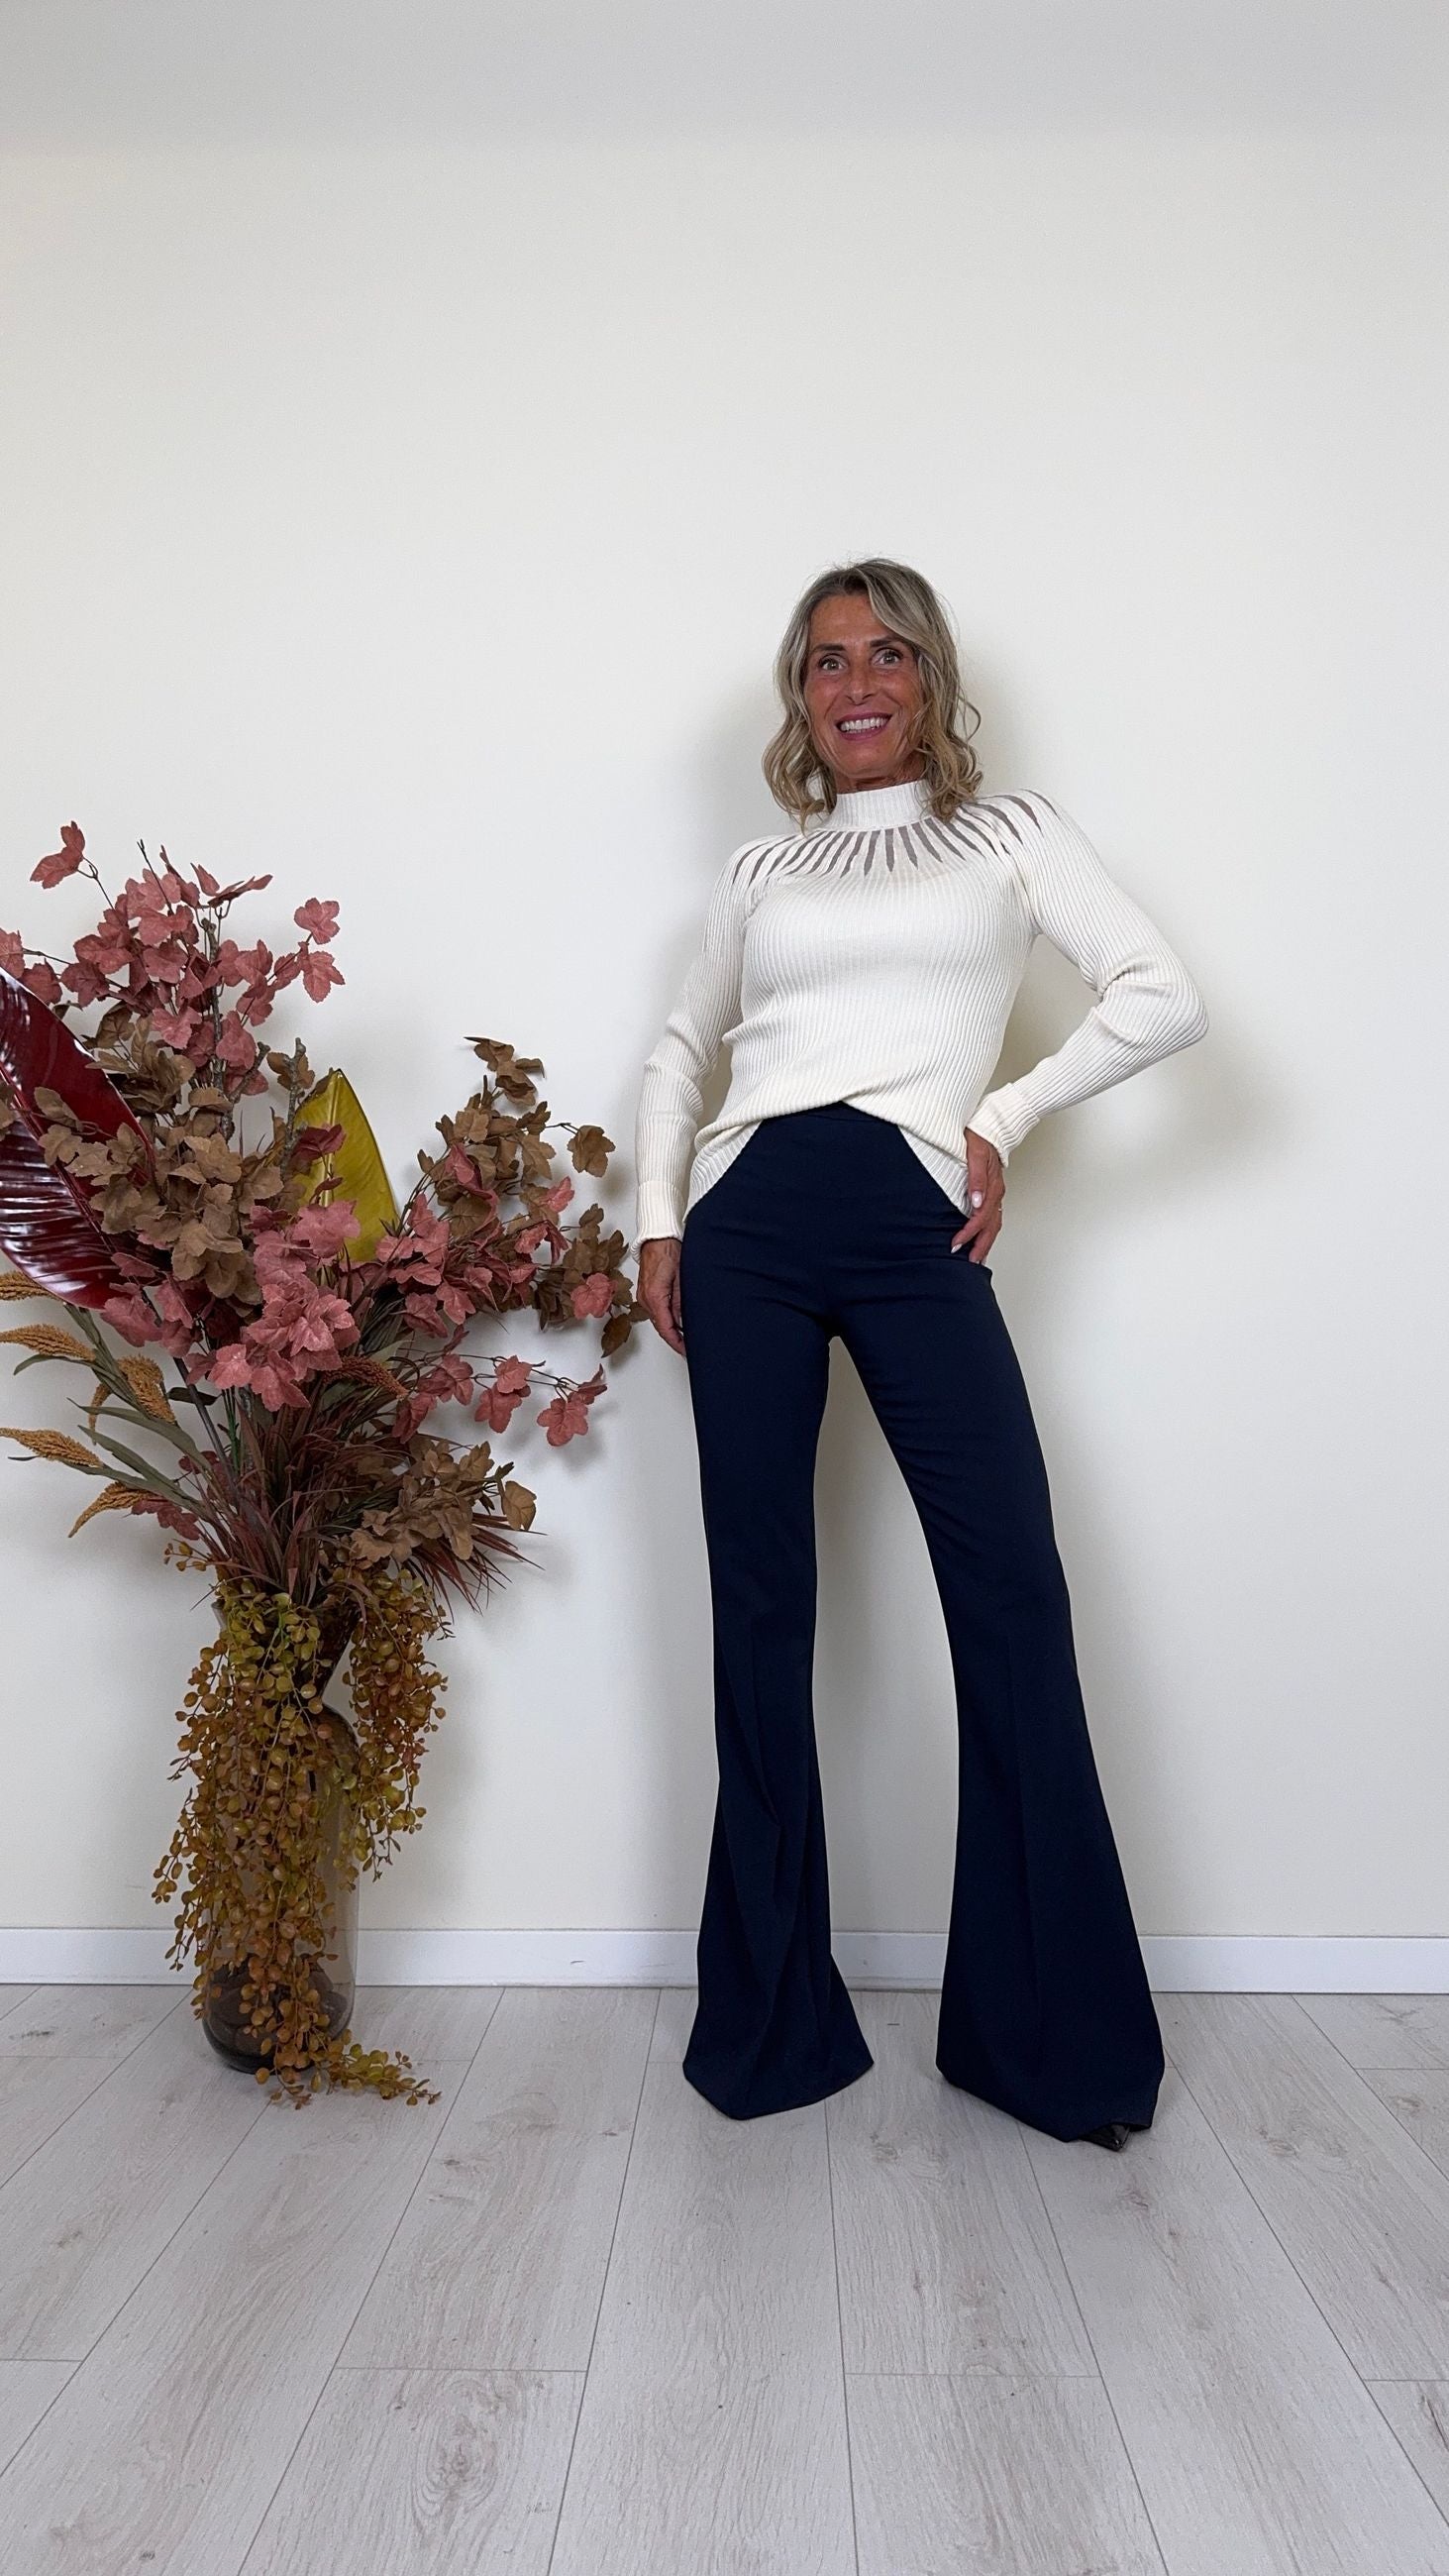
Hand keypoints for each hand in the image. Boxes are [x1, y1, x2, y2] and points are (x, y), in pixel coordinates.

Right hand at [639, 1235, 685, 1354]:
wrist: (656, 1238)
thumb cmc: (668, 1251)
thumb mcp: (682, 1279)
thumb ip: (681, 1303)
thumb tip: (684, 1322)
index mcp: (655, 1297)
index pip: (666, 1328)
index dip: (676, 1342)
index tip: (685, 1350)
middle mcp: (645, 1299)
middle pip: (660, 1326)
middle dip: (674, 1338)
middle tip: (688, 1346)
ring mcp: (643, 1296)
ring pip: (658, 1320)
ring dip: (670, 1329)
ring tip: (685, 1336)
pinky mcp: (645, 1292)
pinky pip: (655, 1311)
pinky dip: (665, 1319)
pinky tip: (676, 1321)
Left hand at [950, 1128, 1004, 1262]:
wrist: (991, 1124)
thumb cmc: (981, 1137)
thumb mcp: (976, 1153)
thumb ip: (976, 1178)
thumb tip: (976, 1201)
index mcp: (993, 1186)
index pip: (980, 1217)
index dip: (968, 1233)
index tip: (955, 1244)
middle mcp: (997, 1193)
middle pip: (991, 1227)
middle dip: (979, 1246)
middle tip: (968, 1262)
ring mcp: (997, 1193)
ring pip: (994, 1224)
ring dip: (985, 1242)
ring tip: (976, 1258)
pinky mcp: (994, 1192)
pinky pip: (993, 1217)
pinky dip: (987, 1231)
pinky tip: (981, 1238)